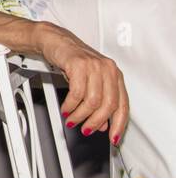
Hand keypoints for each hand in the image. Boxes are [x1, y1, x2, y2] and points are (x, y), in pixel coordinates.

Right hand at [39, 24, 128, 139]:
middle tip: (86, 129)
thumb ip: (99, 101)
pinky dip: (70, 105)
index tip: (113, 137)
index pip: (123, 105)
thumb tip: (102, 124)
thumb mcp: (89, 81)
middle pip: (108, 105)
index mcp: (115, 75)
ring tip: (72, 119)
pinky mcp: (79, 65)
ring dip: (80, 115)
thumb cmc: (72, 59)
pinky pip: (77, 93)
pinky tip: (66, 108)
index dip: (118, 124)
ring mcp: (94, 66)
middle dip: (96, 122)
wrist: (55, 40)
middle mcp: (108, 70)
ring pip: (92, 101)